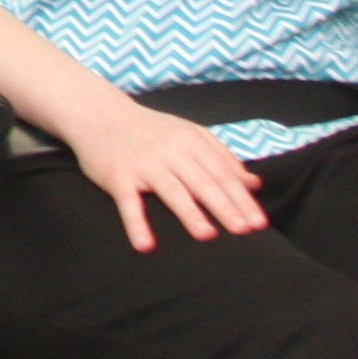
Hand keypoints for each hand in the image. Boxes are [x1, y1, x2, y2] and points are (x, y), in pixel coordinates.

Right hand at [61, 102, 265, 253]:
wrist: (98, 113)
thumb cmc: (150, 129)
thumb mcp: (189, 134)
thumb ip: (222, 158)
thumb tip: (254, 184)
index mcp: (190, 141)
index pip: (222, 174)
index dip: (241, 199)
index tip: (259, 223)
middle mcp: (169, 151)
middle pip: (202, 182)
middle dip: (224, 207)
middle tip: (244, 231)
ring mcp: (143, 163)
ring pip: (171, 190)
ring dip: (189, 213)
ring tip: (207, 236)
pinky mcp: (117, 175)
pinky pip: (128, 202)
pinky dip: (136, 224)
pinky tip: (145, 245)